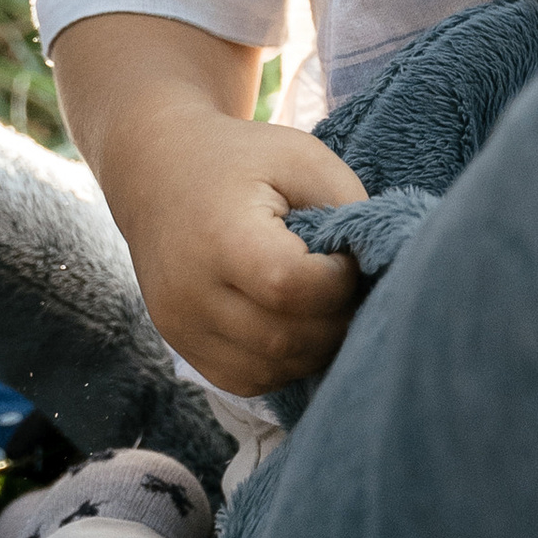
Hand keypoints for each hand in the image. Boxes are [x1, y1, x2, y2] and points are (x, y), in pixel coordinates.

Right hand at [104, 108, 367, 393]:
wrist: (157, 170)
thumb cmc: (242, 161)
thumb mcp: (302, 159)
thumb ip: (347, 209)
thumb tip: (380, 269)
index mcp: (220, 236)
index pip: (290, 287)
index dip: (337, 281)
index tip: (346, 258)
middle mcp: (190, 291)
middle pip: (283, 338)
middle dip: (335, 320)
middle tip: (349, 288)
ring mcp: (181, 326)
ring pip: (270, 369)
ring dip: (314, 347)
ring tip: (325, 305)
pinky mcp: (183, 346)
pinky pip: (248, 379)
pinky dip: (284, 361)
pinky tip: (296, 323)